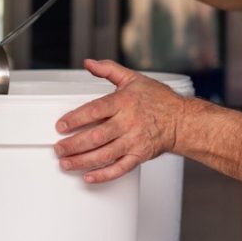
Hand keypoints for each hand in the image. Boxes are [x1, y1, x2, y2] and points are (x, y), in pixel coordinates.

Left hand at [54, 59, 186, 182]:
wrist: (182, 120)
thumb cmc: (159, 100)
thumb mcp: (133, 79)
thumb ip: (109, 70)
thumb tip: (89, 63)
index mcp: (124, 102)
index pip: (95, 110)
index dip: (75, 118)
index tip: (61, 125)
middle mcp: (128, 122)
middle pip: (96, 136)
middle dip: (74, 144)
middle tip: (58, 148)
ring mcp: (134, 141)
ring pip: (104, 154)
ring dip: (82, 161)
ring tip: (66, 163)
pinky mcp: (139, 156)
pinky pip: (119, 168)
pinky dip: (103, 175)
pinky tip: (88, 177)